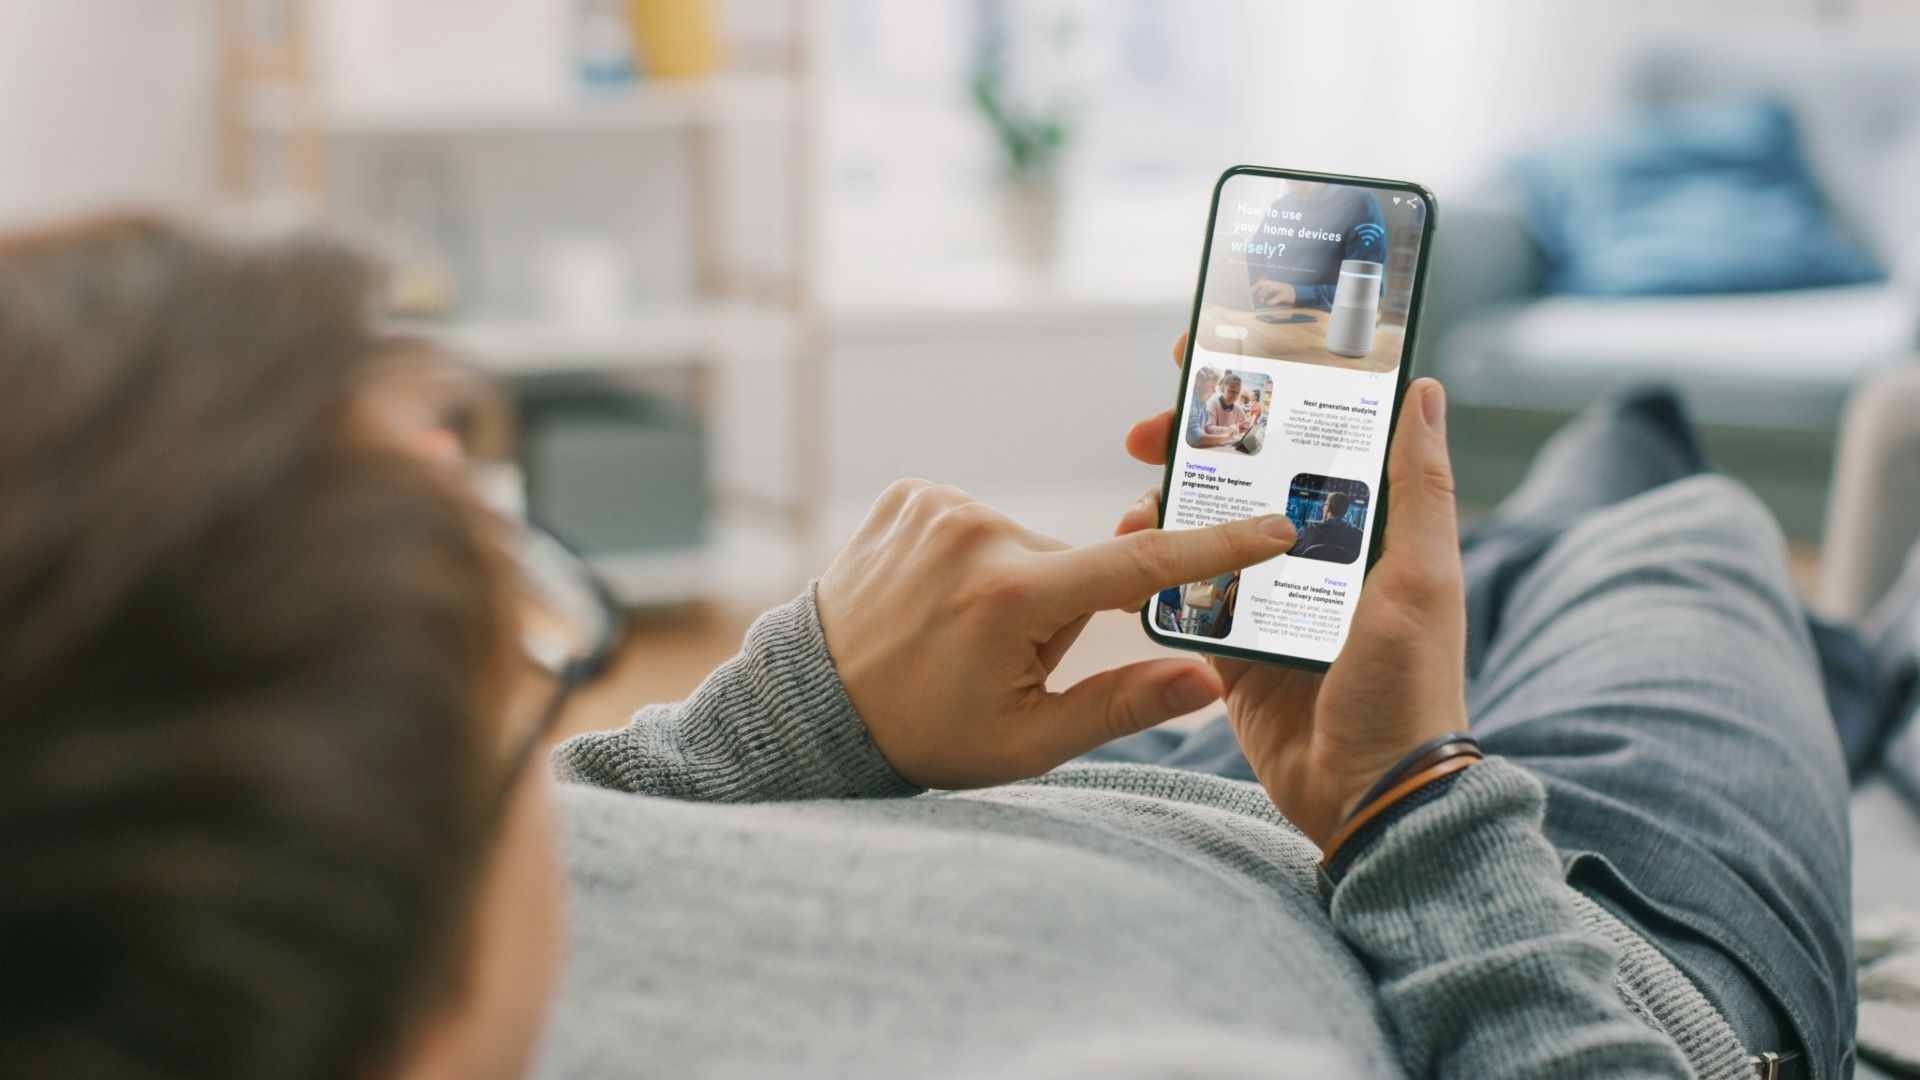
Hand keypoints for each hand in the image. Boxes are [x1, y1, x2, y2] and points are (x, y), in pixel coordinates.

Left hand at [818, 479, 1297, 789]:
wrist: (815, 705)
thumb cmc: (926, 734)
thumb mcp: (1027, 741)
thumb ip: (1122, 706)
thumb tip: (1209, 682)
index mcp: (1011, 598)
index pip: (1138, 567)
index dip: (1215, 549)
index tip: (1276, 525)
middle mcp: (976, 534)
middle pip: (1073, 565)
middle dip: (1060, 610)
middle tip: (1002, 662)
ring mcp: (936, 505)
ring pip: (1027, 544)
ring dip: (1017, 584)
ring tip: (959, 632)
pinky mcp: (910, 493)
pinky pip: (979, 522)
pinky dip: (975, 558)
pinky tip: (935, 598)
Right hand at [1116, 335, 1467, 845]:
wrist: (1369, 796)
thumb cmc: (1410, 687)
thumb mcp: (1422, 579)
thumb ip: (1418, 488)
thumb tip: (1423, 388)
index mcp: (1364, 527)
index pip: (1310, 436)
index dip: (1265, 390)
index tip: (1216, 352)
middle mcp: (1311, 553)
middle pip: (1241, 474)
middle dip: (1190, 441)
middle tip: (1145, 429)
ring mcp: (1265, 598)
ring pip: (1200, 527)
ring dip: (1163, 503)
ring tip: (1134, 498)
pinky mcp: (1229, 647)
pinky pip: (1182, 594)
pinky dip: (1151, 571)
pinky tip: (1127, 555)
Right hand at [1251, 280, 1295, 306]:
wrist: (1298, 293)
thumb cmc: (1292, 293)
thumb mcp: (1284, 296)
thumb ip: (1276, 299)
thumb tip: (1268, 303)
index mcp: (1273, 284)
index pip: (1261, 283)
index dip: (1254, 287)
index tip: (1250, 292)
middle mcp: (1272, 285)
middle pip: (1261, 286)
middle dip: (1256, 292)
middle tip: (1253, 298)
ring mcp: (1274, 288)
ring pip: (1264, 290)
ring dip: (1261, 295)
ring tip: (1261, 302)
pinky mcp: (1276, 292)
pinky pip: (1268, 293)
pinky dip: (1265, 296)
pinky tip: (1265, 301)